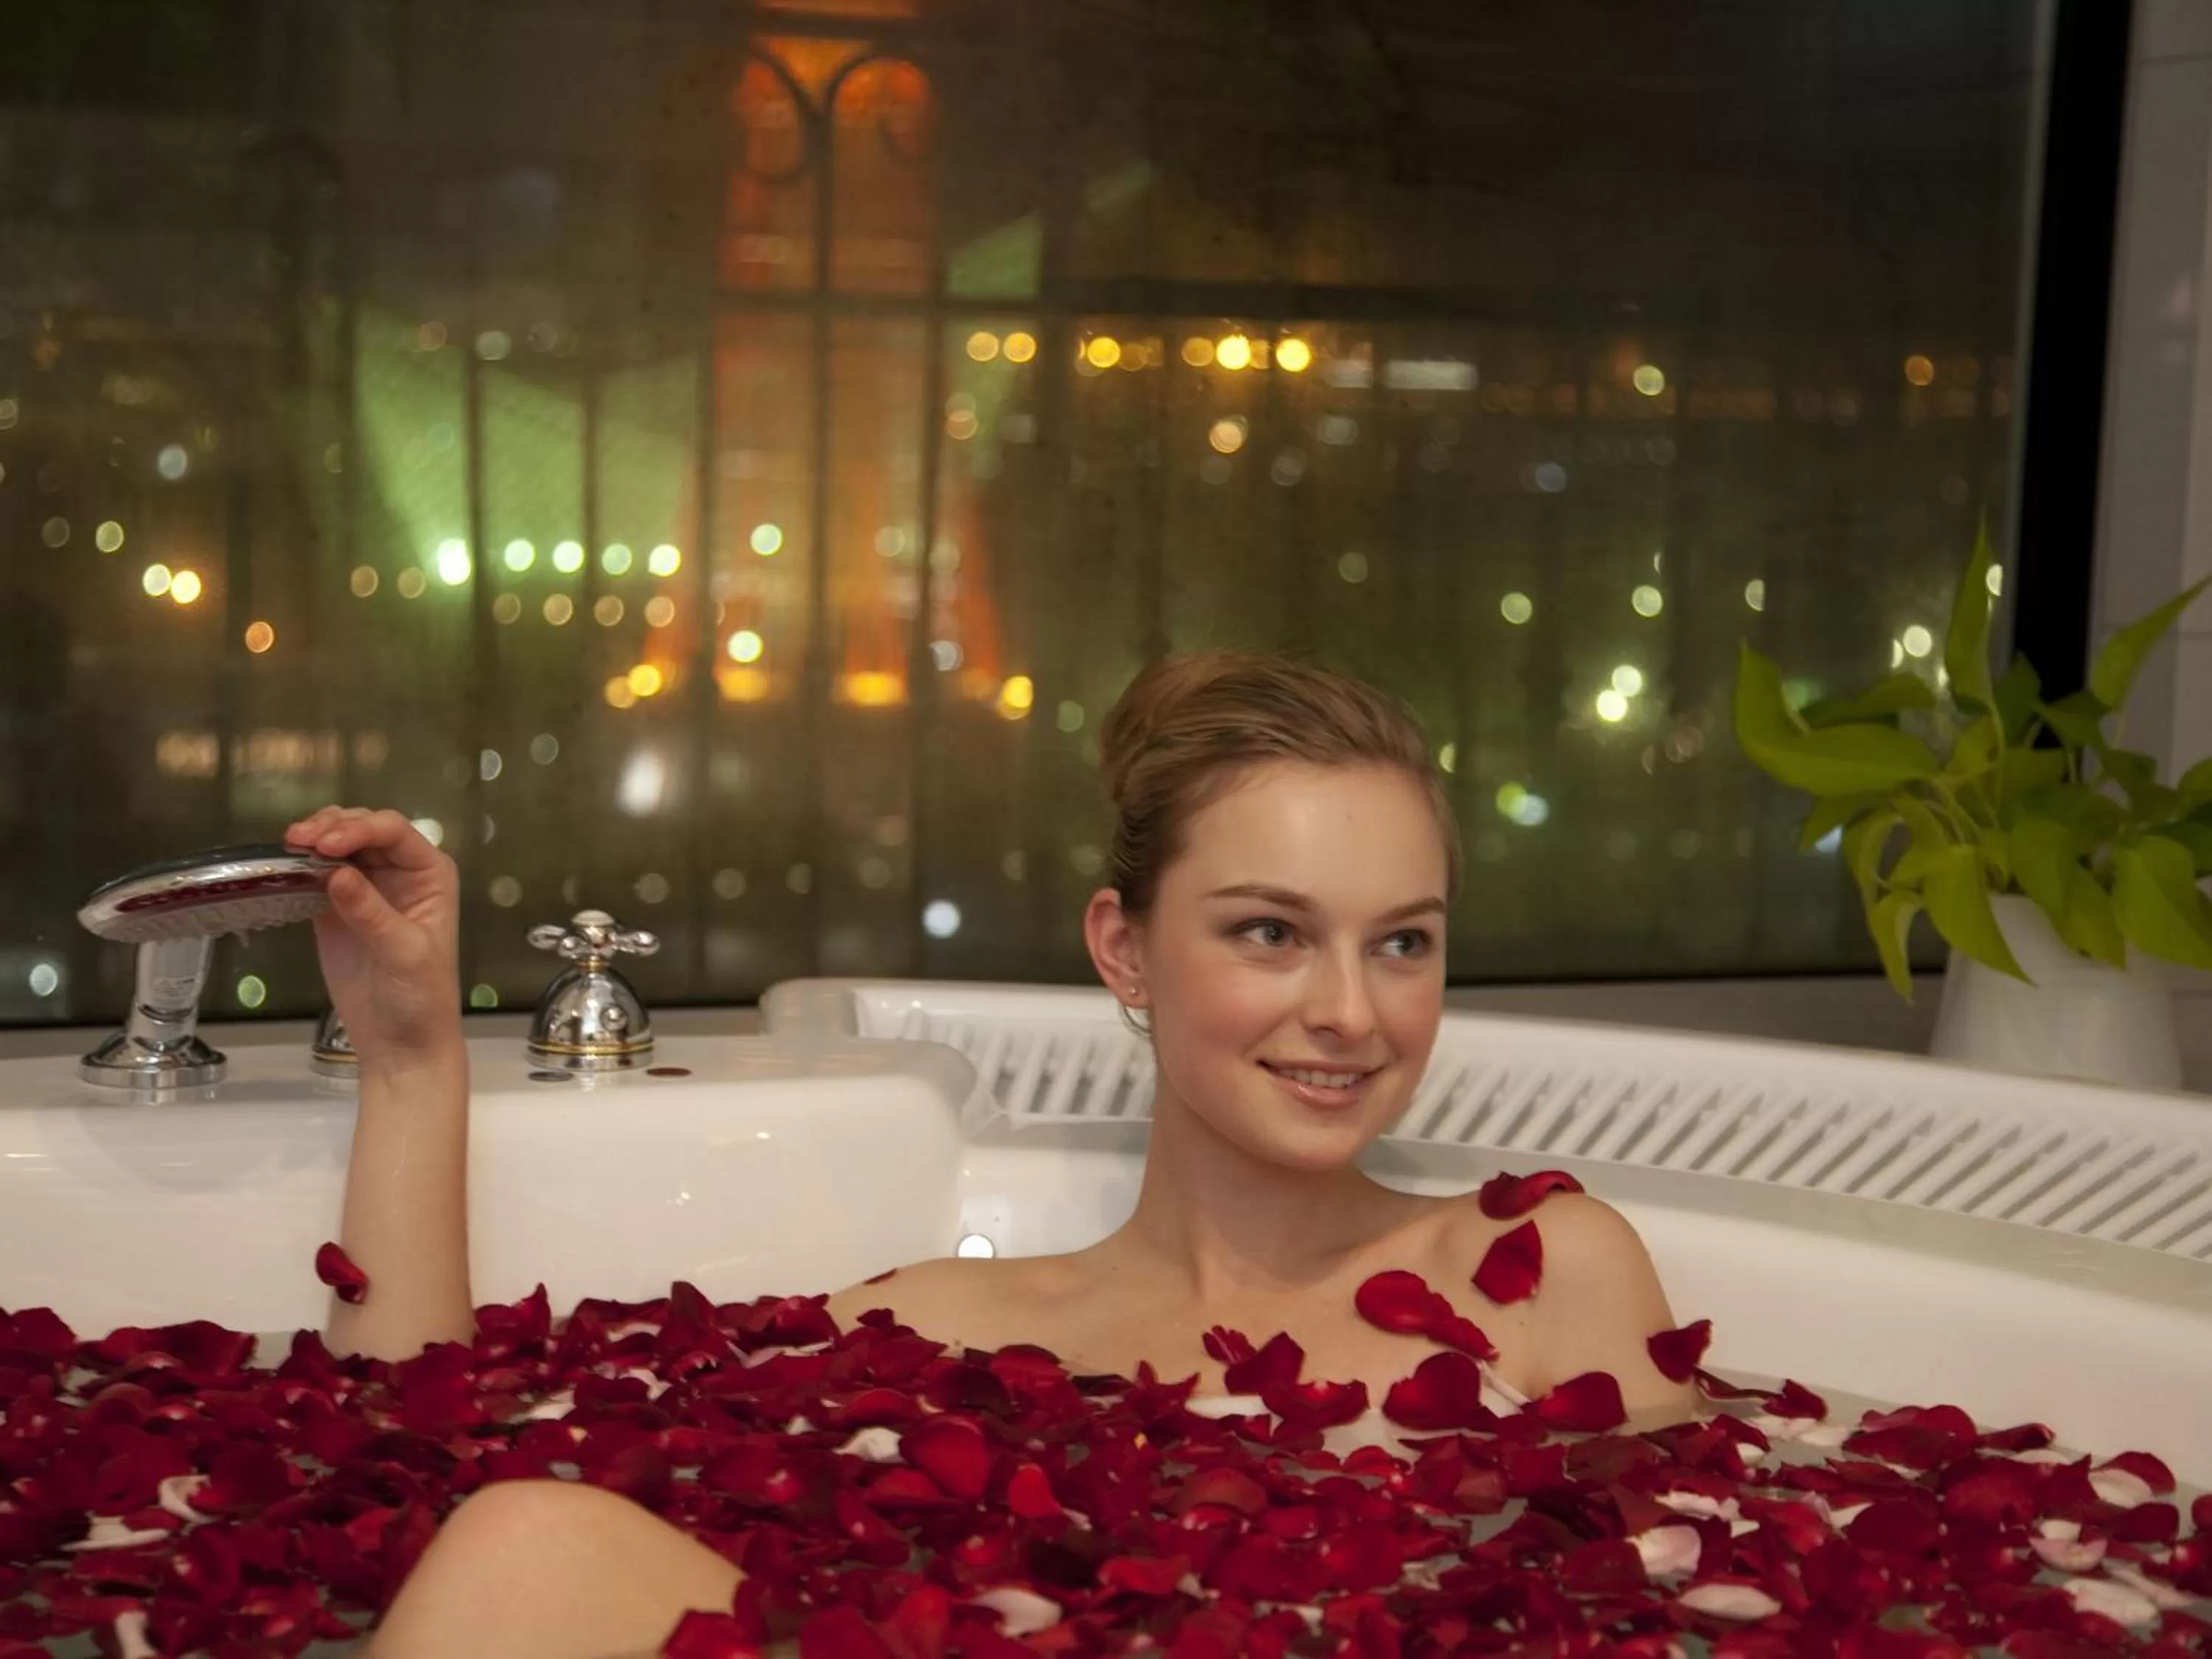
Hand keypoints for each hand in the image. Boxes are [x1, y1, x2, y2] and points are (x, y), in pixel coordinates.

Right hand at [287, 807, 461, 1073]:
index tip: (326, 845)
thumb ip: (372, 913)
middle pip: (364, 829)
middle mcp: (401, 872)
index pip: (394, 832)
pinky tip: (285, 867)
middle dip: (332, 827)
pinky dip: (302, 866)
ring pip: (339, 845)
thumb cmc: (420, 997)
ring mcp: (368, 888)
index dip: (360, 829)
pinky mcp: (337, 908)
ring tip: (290, 845)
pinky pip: (318, 874)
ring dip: (315, 838)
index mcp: (430, 874)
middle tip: (297, 840)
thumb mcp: (404, 954)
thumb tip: (336, 873)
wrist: (401, 1041)